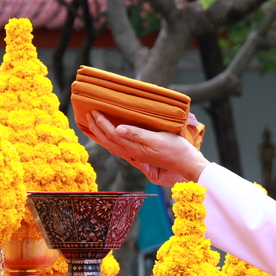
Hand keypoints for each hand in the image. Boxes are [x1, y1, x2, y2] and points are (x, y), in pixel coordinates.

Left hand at [82, 111, 208, 185]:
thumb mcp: (158, 139)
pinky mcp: (142, 155)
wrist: (187, 164)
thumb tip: (118, 129)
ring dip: (101, 135)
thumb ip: (137, 134)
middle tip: (88, 114)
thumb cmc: (176, 150)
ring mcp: (137, 155)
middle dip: (97, 127)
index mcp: (135, 147)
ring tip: (93, 125)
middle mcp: (133, 152)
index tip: (93, 111)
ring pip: (112, 145)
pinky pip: (120, 148)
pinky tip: (111, 137)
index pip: (112, 134)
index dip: (101, 123)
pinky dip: (110, 141)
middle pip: (108, 140)